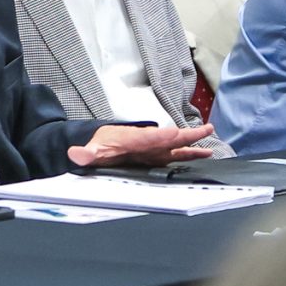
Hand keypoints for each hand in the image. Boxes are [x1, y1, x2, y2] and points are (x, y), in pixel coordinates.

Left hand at [67, 123, 218, 167]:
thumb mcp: (90, 149)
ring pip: (176, 147)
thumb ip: (86, 153)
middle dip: (187, 135)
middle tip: (206, 130)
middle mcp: (147, 142)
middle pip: (170, 138)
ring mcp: (153, 148)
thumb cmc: (97, 144)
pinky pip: (174, 154)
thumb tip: (76, 153)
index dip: (164, 136)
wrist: (97, 141)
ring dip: (192, 146)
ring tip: (210, 147)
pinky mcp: (155, 155)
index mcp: (134, 139)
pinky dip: (188, 154)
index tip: (177, 134)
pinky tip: (202, 155)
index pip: (151, 137)